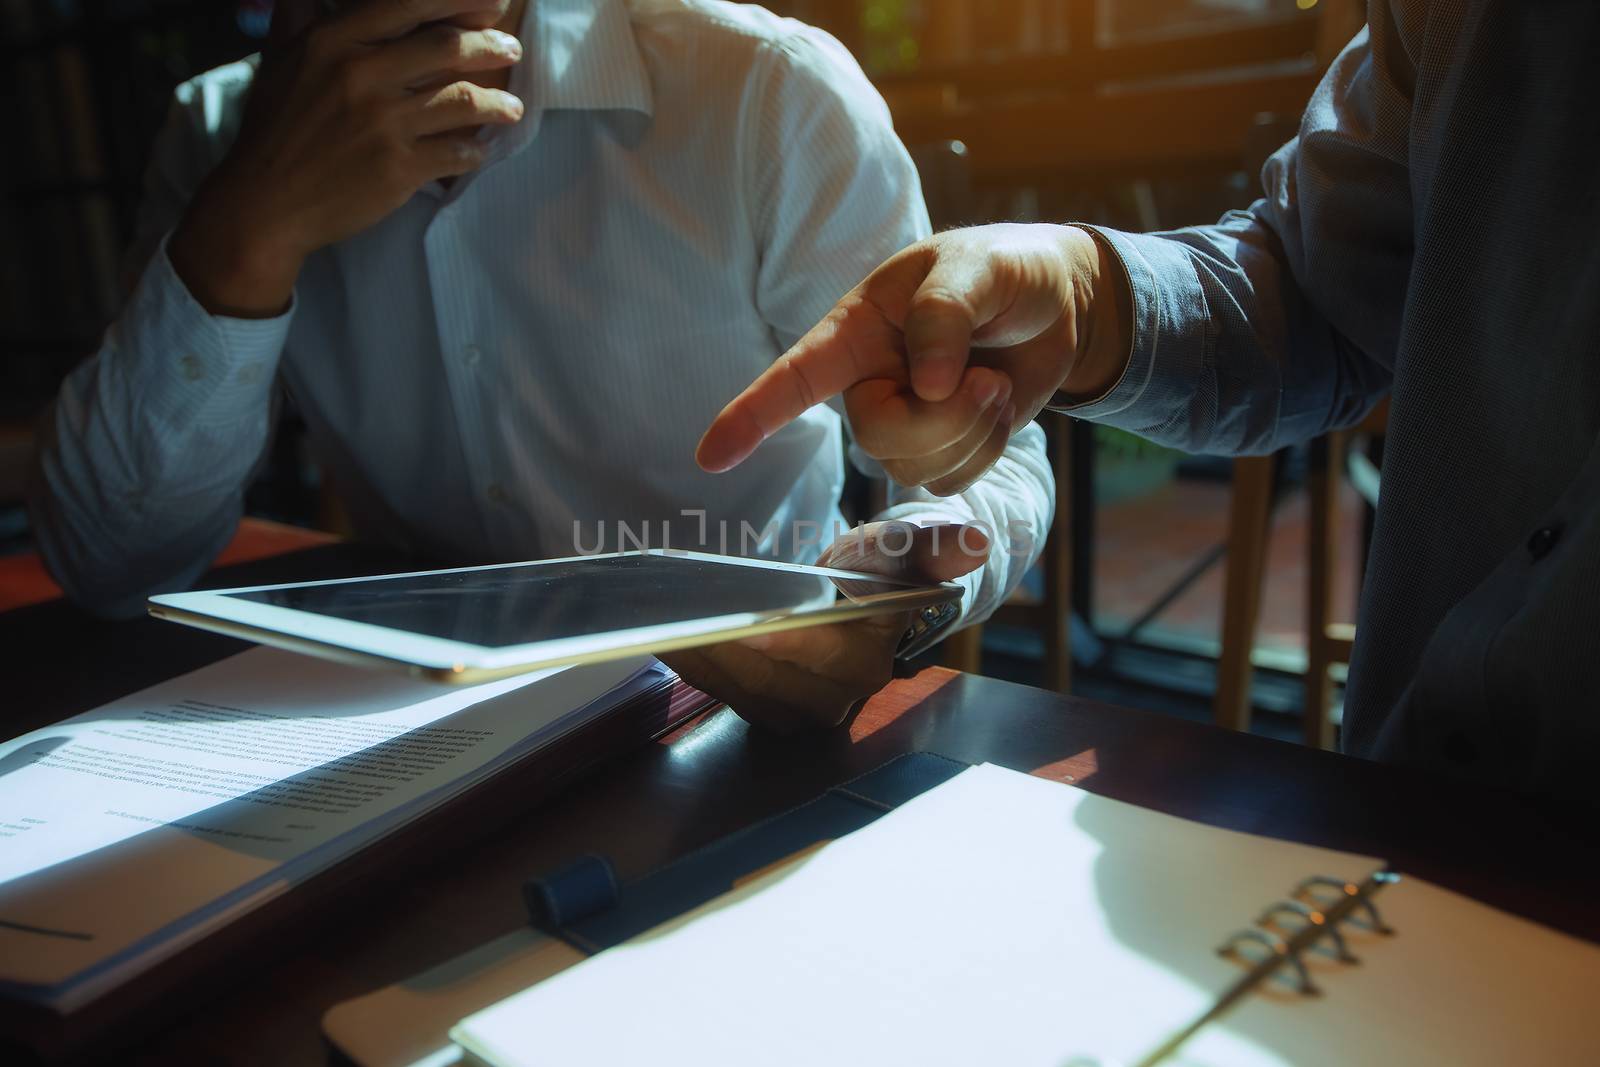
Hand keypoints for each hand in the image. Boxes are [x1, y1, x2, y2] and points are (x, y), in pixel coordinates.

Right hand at [169, 0, 523, 315]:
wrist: (264, 204)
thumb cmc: (273, 130)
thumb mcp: (280, 61)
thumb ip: (300, 18)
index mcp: (334, 41)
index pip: (409, 4)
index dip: (460, 0)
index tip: (492, 3)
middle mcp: (361, 74)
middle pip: (446, 47)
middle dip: (490, 46)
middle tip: (511, 50)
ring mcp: (383, 122)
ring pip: (463, 100)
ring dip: (497, 103)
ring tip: (512, 108)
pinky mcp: (399, 167)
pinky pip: (458, 152)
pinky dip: (476, 150)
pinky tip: (479, 150)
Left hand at [659, 522, 986, 732]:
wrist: (869, 602)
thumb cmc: (882, 569)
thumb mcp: (903, 548)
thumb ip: (932, 547)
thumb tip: (976, 542)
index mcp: (868, 658)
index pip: (816, 653)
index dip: (778, 639)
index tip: (741, 620)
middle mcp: (836, 697)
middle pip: (765, 676)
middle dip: (719, 647)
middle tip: (676, 614)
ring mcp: (801, 711)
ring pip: (738, 688)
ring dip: (697, 658)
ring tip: (659, 621)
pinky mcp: (770, 711)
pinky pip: (724, 691)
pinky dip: (695, 665)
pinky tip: (667, 636)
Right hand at [696, 223, 1131, 493]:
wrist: (1056, 304)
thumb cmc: (1003, 270)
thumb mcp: (976, 268)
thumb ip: (943, 313)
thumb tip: (927, 384)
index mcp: (856, 331)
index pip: (794, 377)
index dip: (751, 416)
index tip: (711, 456)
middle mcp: (869, 381)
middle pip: (878, 438)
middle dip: (942, 419)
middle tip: (983, 378)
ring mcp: (905, 419)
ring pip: (916, 467)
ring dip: (974, 429)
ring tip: (993, 380)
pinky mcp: (942, 448)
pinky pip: (952, 478)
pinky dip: (989, 447)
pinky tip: (998, 405)